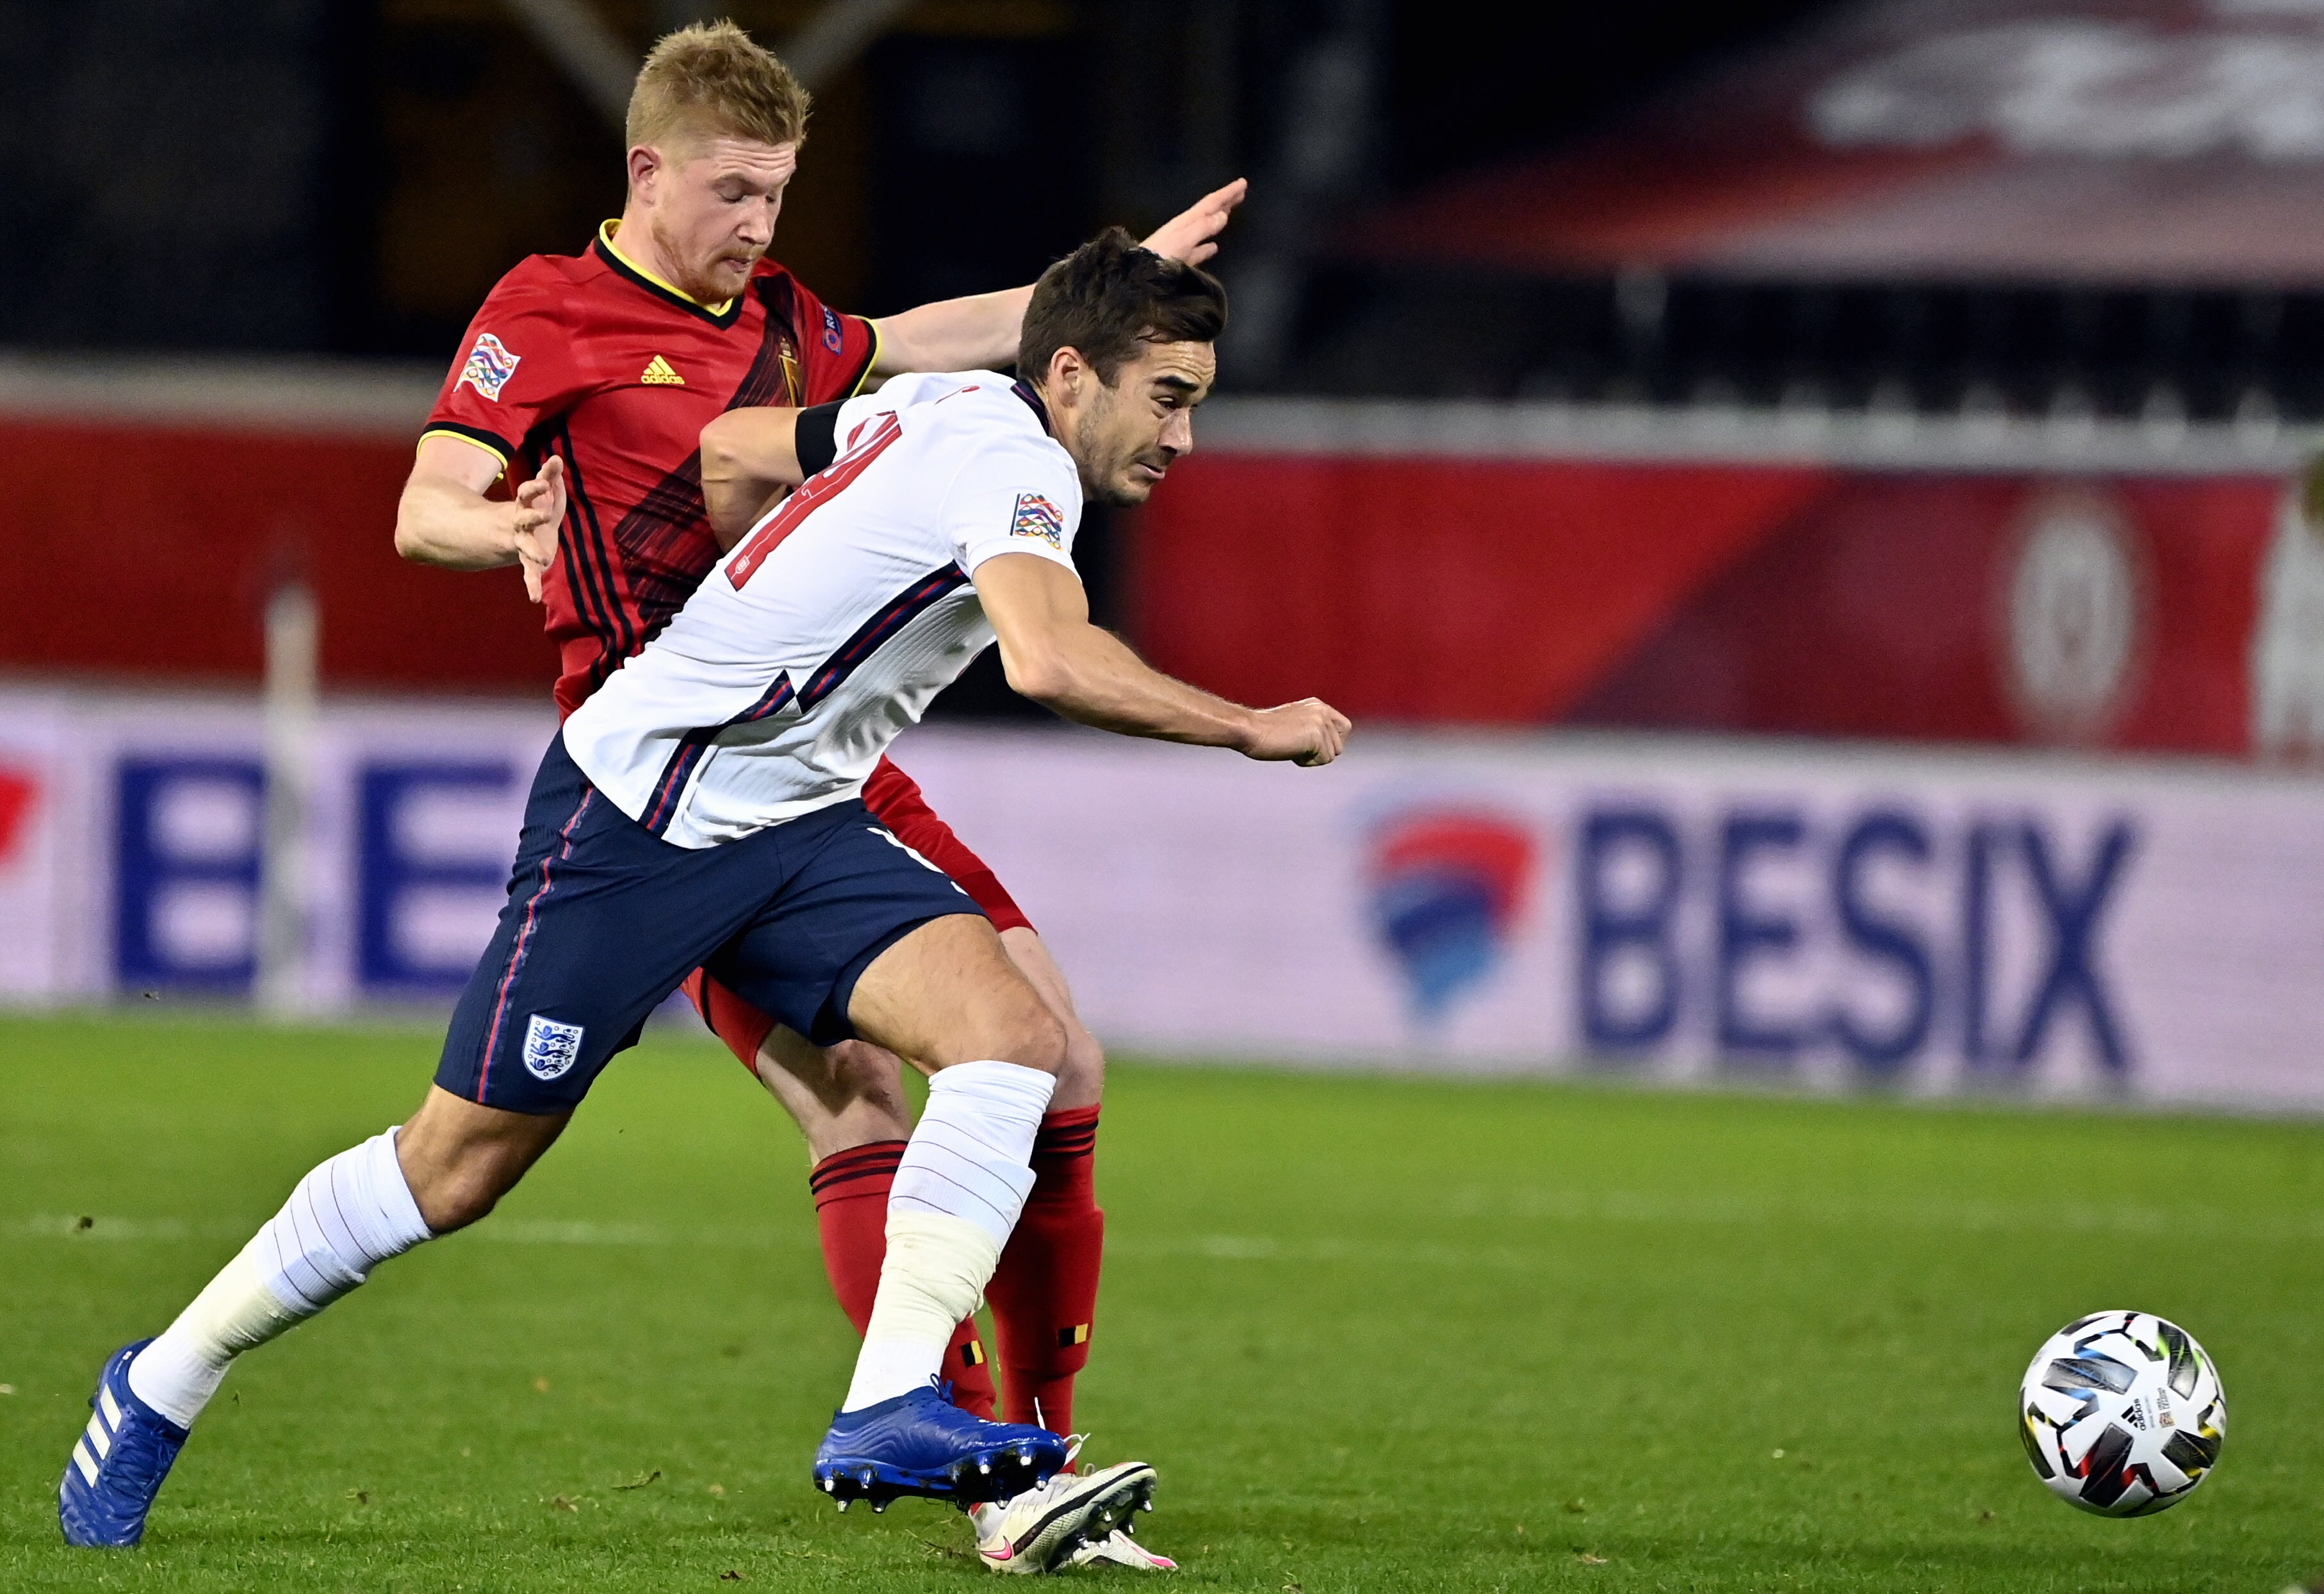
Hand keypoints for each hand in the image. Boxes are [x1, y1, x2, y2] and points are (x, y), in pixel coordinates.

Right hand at [512, 456, 564, 602]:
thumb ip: (549, 474)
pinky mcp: (528, 558)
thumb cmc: (535, 507)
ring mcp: (523, 542)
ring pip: (526, 547)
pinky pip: (529, 573)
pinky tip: (534, 598)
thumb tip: (557, 457)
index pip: (528, 492)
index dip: (535, 487)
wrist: (515, 531)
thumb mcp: (544, 492)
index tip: (545, 482)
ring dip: (534, 553)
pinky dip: (532, 585)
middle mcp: (521, 523)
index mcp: (525, 505)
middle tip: (546, 514)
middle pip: (526, 518)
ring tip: (545, 560)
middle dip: (535, 516)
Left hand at [1142, 177, 1247, 266]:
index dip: (1226, 193)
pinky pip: (1198, 250)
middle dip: (1224, 201)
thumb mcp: (1182, 240)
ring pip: (1204, 228)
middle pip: (1207, 211)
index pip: (1210, 203)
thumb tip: (1223, 215)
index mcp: (1185, 222)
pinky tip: (1214, 248)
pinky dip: (1207, 247)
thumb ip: (1202, 228)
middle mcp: (1183, 229)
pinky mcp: (1178, 261)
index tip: (1243, 183)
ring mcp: (1180, 245)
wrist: (1137, 277)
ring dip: (1217, 220)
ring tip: (1229, 214)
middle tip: (1241, 191)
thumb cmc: (1158, 258)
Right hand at [1239, 698, 1350, 766]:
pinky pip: (1322, 760)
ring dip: (1311, 758)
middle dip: (1320, 754)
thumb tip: (1325, 748)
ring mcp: (1321, 722)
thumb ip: (1311, 730)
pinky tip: (1290, 751)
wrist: (1250, 730)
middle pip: (1338, 747)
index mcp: (1318, 706)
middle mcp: (1323, 710)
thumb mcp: (1293, 725)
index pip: (1344, 728)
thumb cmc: (1264, 732)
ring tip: (1290, 746)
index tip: (1314, 747)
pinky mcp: (1317, 734)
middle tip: (1295, 746)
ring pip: (1330, 755)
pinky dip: (1306, 762)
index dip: (1332, 743)